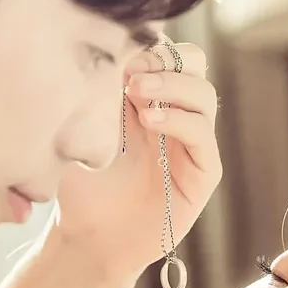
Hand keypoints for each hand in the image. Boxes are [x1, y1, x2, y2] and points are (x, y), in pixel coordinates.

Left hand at [51, 42, 221, 278]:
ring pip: (205, 95)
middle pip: (195, 66)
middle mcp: (175, 119)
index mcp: (149, 102)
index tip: (121, 56)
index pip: (168, 56)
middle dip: (168, 62)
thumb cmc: (83, 188)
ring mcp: (192, 145)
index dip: (151, 48)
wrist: (90, 239)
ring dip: (174, 87)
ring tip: (138, 94)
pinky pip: (204, 136)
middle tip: (133, 74)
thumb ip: (103, 93)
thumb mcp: (85, 132)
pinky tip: (151, 121)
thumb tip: (114, 51)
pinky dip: (182, 120)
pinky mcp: (202, 173)